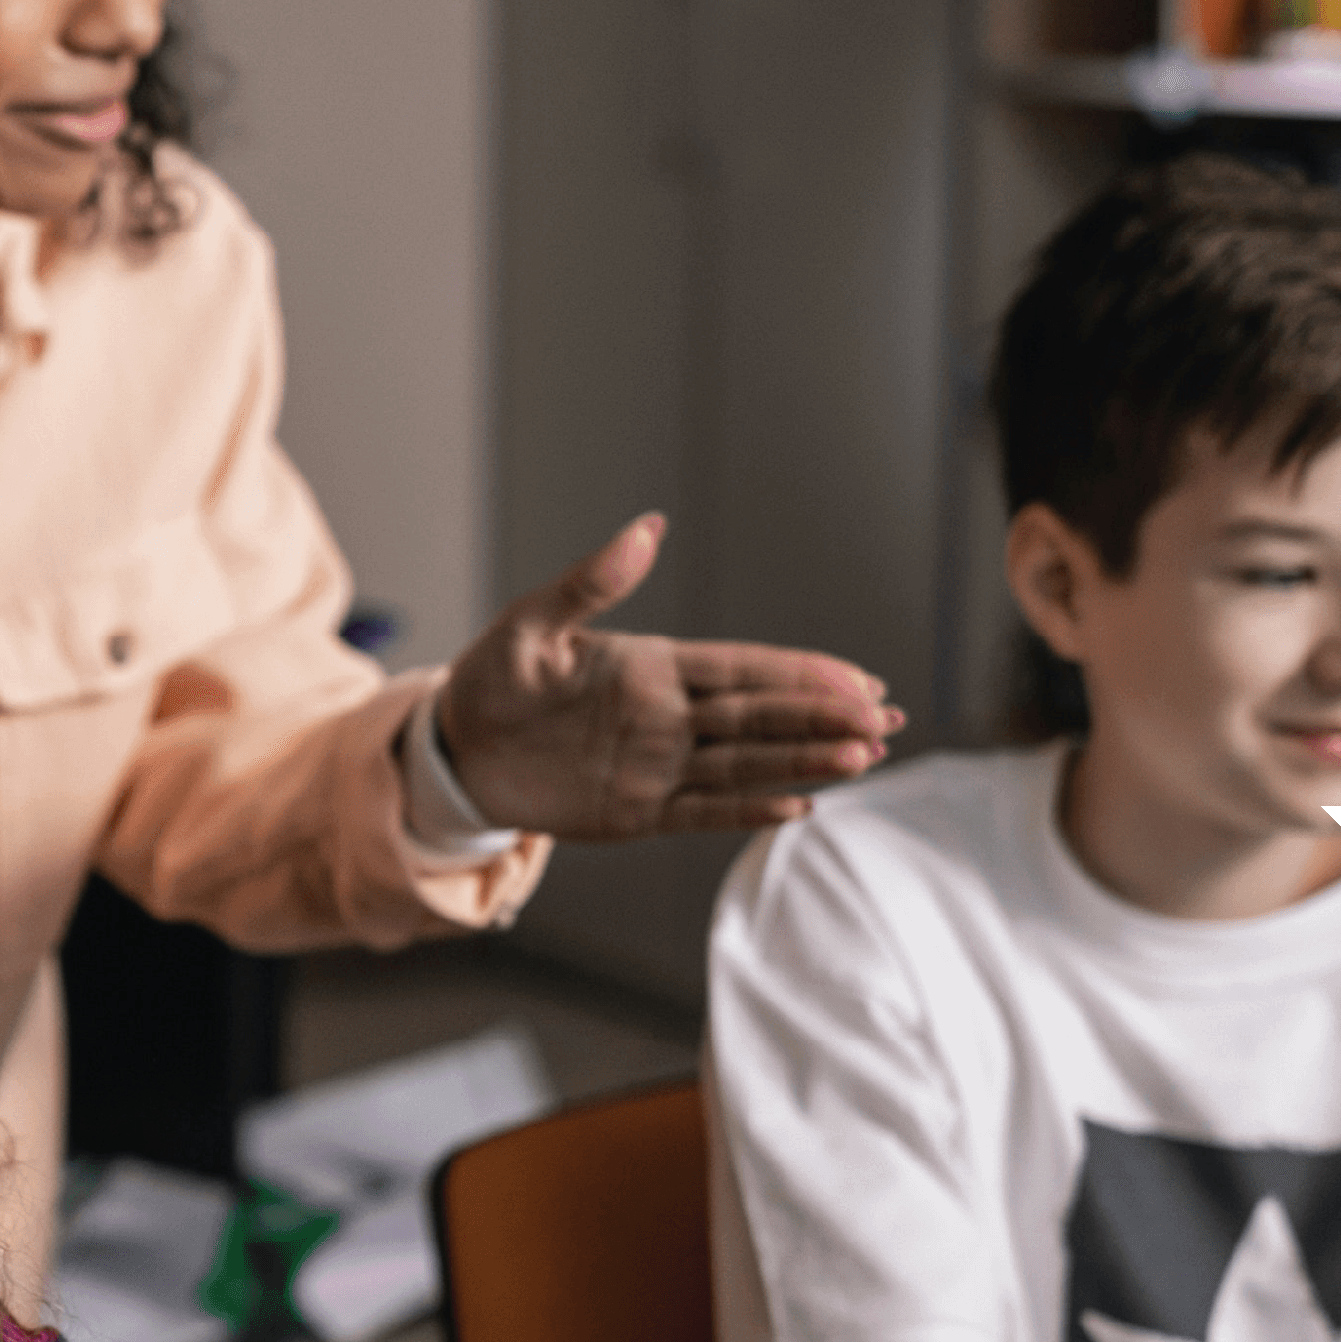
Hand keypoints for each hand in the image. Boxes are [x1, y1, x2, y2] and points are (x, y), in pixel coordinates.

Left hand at [435, 513, 898, 837]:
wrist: (453, 749)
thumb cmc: (491, 679)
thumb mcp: (533, 626)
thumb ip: (592, 585)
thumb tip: (647, 527)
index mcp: (653, 668)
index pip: (744, 669)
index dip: (801, 673)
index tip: (855, 677)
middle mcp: (668, 718)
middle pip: (761, 717)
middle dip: (825, 716)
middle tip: (887, 718)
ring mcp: (656, 767)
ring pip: (745, 763)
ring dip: (803, 760)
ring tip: (865, 758)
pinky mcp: (634, 814)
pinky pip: (701, 813)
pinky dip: (747, 810)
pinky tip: (798, 804)